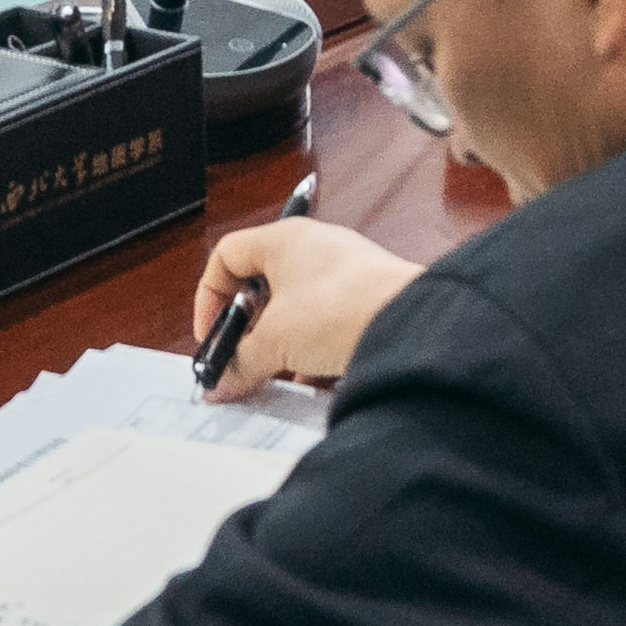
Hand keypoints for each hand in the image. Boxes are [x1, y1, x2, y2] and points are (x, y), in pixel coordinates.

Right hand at [190, 217, 413, 392]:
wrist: (415, 323)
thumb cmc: (340, 310)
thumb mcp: (276, 340)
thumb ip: (241, 362)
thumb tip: (219, 386)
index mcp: (285, 240)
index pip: (227, 255)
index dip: (210, 297)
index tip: (213, 337)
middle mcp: (315, 248)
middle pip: (262, 286)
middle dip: (247, 330)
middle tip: (241, 363)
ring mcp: (345, 272)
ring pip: (296, 309)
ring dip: (281, 346)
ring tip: (278, 377)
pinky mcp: (367, 299)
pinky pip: (328, 324)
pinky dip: (314, 351)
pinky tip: (315, 381)